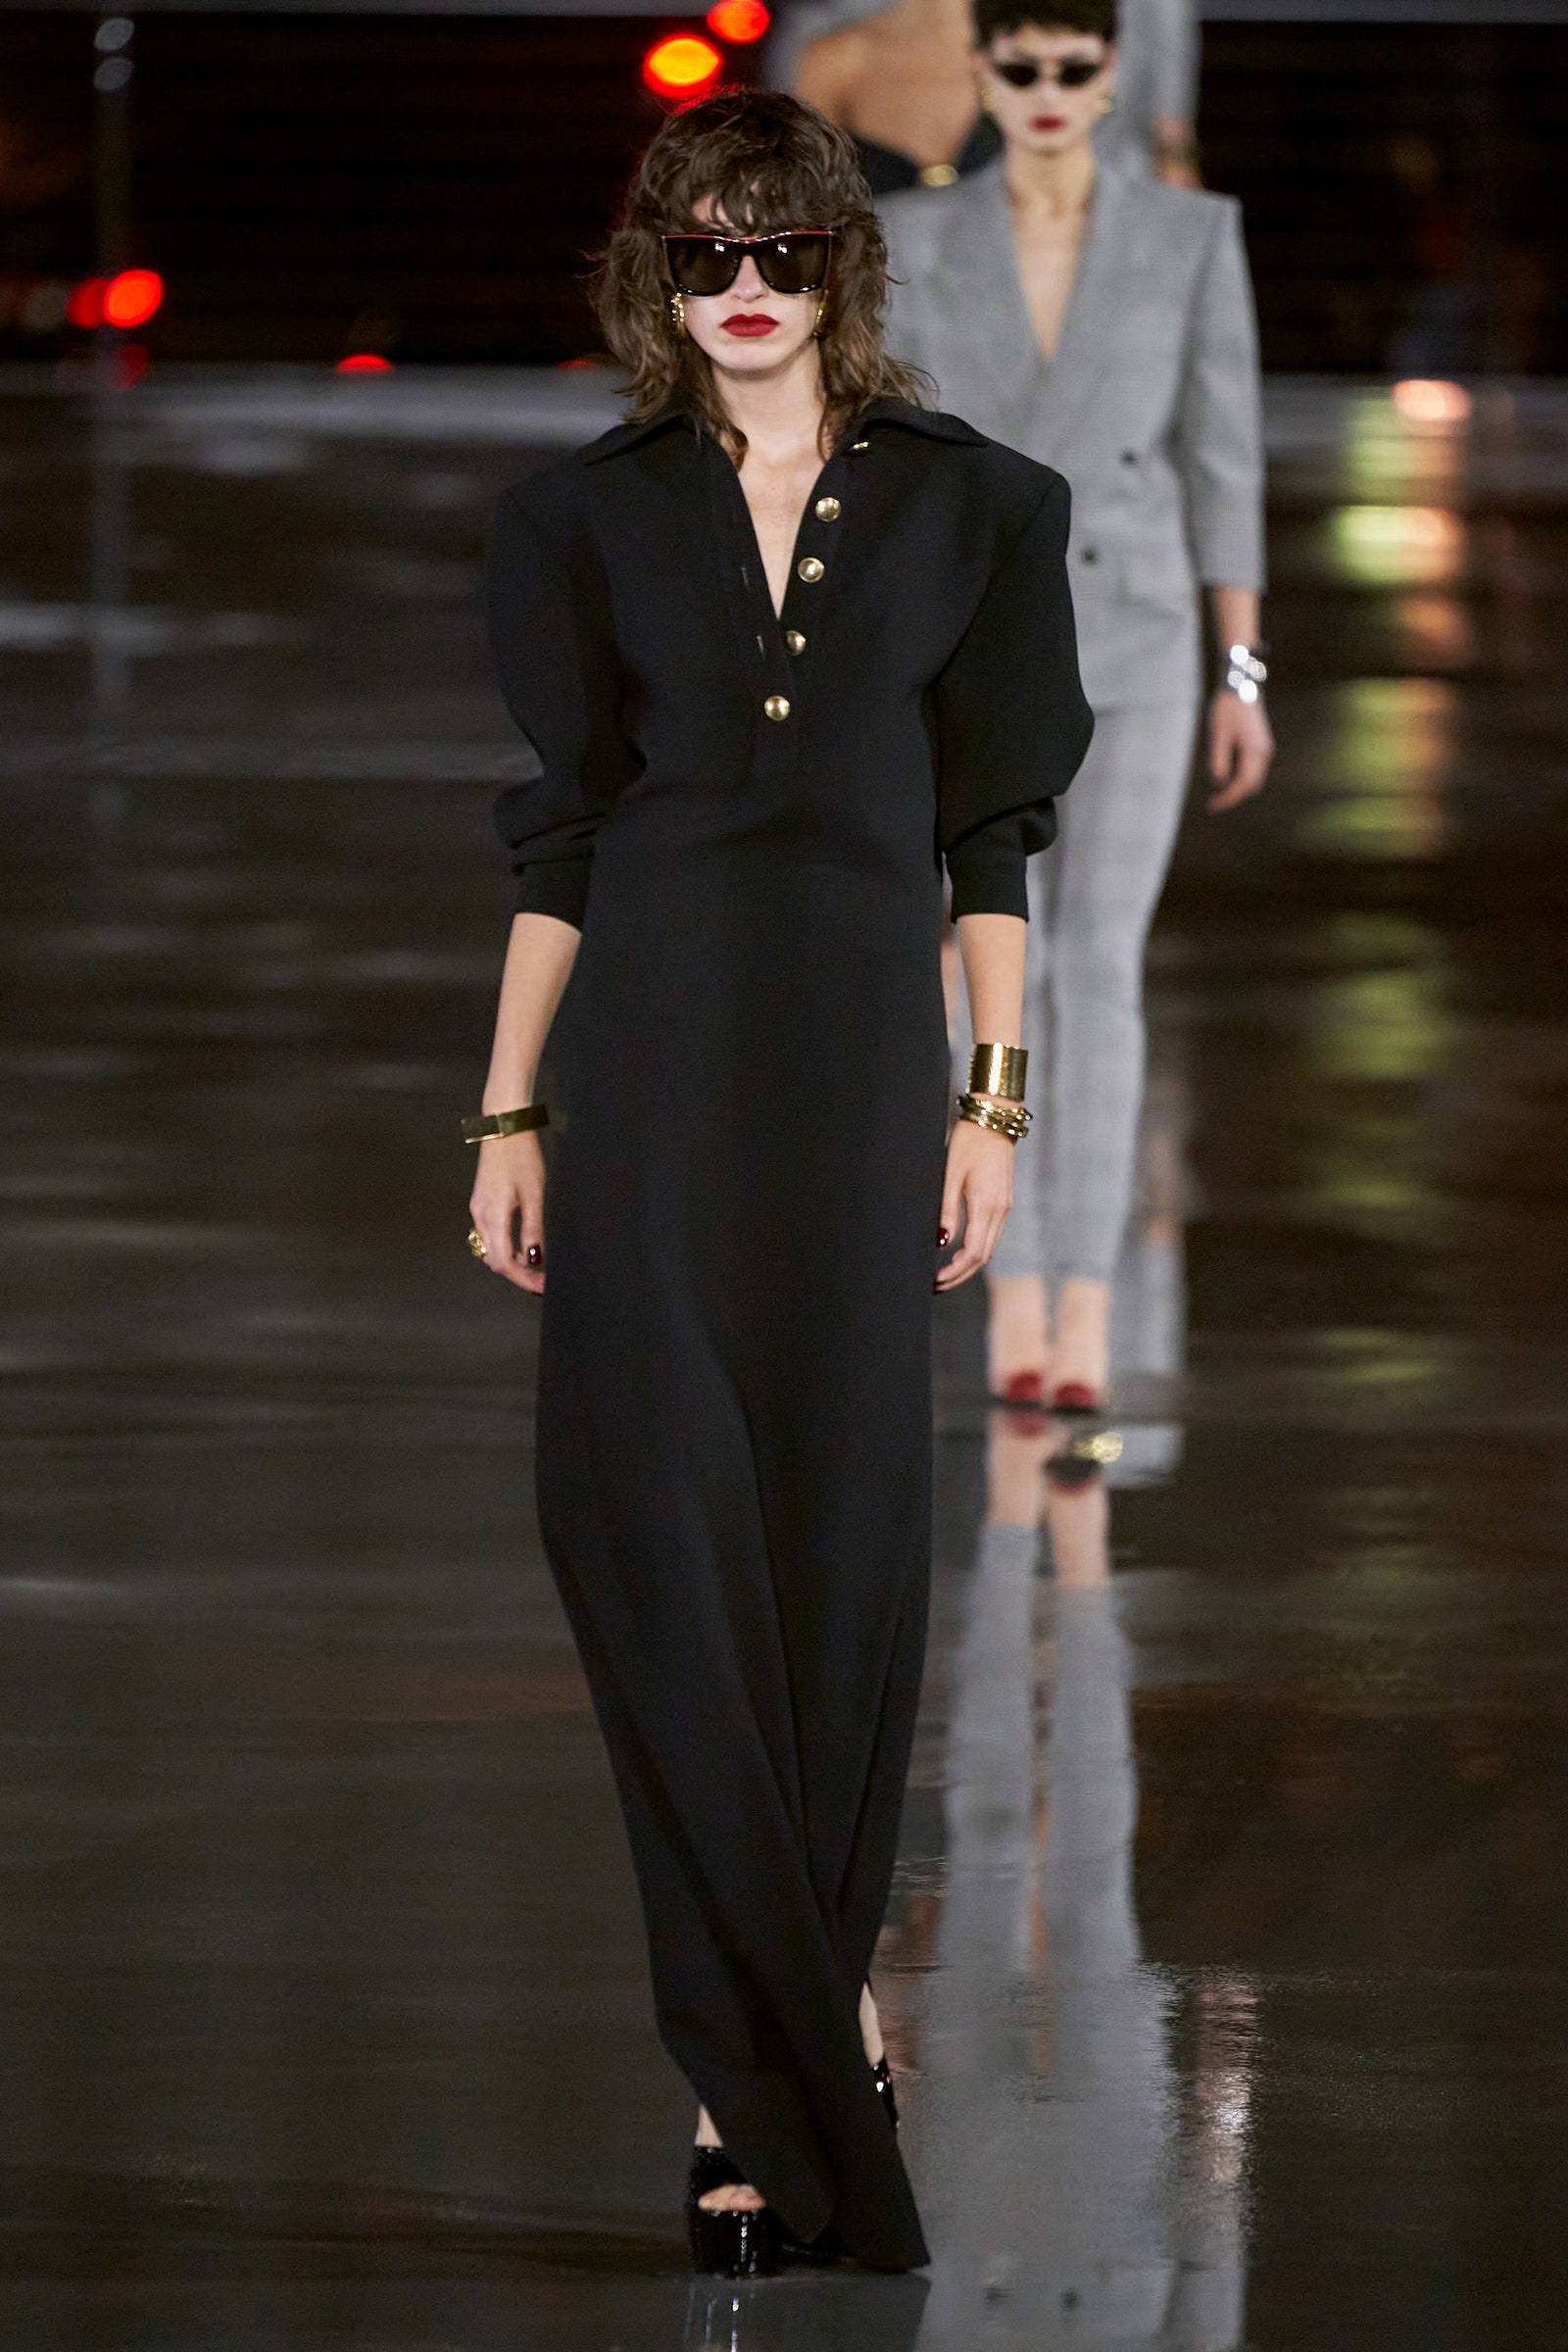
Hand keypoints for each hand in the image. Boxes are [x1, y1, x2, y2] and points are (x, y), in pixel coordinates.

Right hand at [469, 1131, 545, 1292]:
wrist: (504, 1127)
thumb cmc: (520, 1155)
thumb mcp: (534, 1193)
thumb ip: (533, 1228)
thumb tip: (535, 1258)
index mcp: (493, 1215)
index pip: (504, 1262)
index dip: (523, 1279)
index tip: (541, 1286)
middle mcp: (480, 1215)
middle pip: (495, 1260)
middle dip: (518, 1275)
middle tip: (541, 1280)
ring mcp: (478, 1209)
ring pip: (491, 1249)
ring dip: (511, 1262)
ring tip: (535, 1265)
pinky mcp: (481, 1202)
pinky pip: (490, 1235)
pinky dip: (505, 1247)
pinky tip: (522, 1246)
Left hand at [935, 1114, 1014, 1290]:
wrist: (995, 1119)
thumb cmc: (969, 1142)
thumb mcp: (950, 1175)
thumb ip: (947, 1210)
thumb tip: (942, 1242)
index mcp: (987, 1205)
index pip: (974, 1253)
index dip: (956, 1271)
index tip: (937, 1280)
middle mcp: (1000, 1210)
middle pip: (984, 1256)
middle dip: (961, 1274)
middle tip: (937, 1284)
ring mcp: (1004, 1206)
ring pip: (990, 1247)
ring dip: (969, 1264)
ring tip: (946, 1273)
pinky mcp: (1004, 1201)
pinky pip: (992, 1234)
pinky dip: (977, 1249)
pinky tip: (961, 1252)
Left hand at [1207, 689, 1274, 812]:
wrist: (1242, 685)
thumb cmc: (1228, 707)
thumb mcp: (1218, 734)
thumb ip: (1219, 759)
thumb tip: (1219, 782)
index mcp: (1254, 751)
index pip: (1243, 784)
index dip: (1228, 798)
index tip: (1213, 806)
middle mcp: (1264, 752)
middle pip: (1252, 785)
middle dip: (1234, 796)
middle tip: (1215, 803)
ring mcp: (1264, 747)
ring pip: (1255, 778)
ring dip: (1239, 788)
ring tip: (1220, 795)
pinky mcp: (1260, 743)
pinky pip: (1254, 768)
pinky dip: (1243, 778)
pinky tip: (1229, 780)